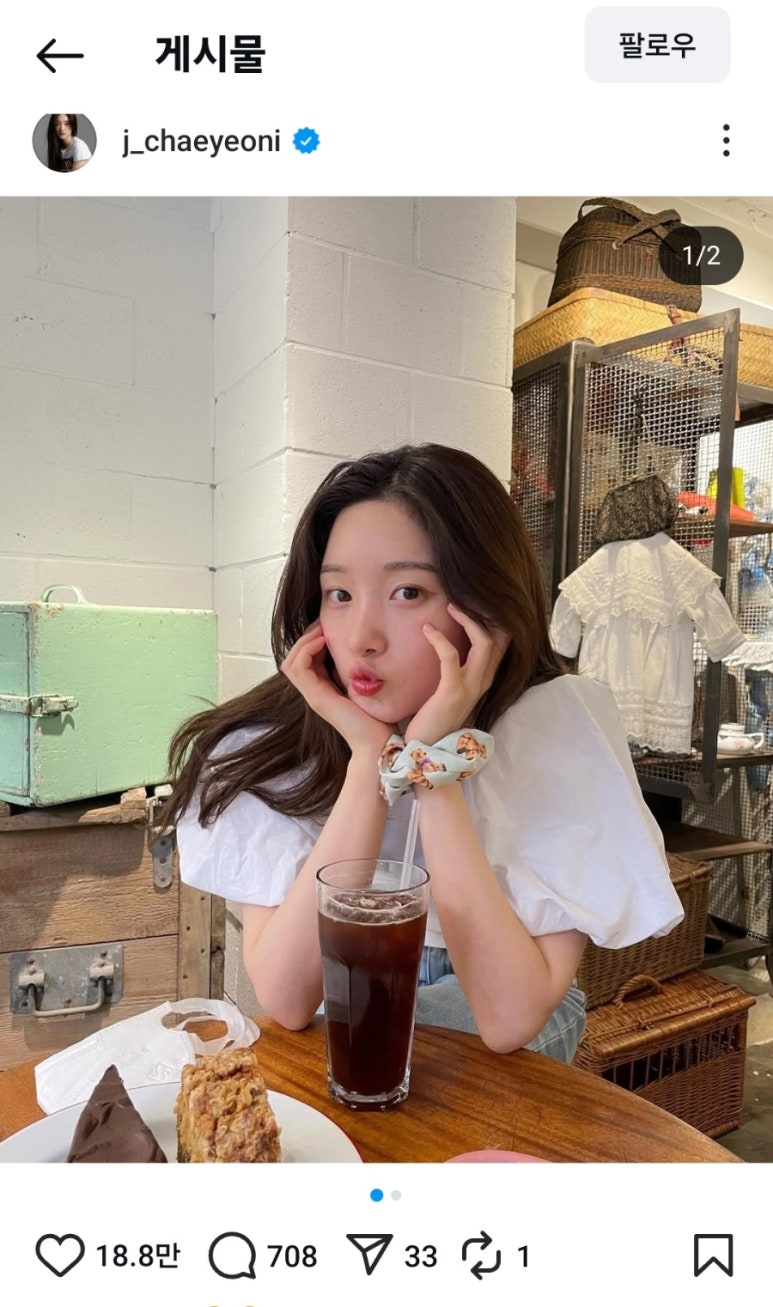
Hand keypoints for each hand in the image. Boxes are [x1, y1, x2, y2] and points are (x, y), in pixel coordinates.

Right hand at [281, 623, 394, 755]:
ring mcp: (313, 695)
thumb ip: (358, 671)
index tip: (328, 625)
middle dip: (306, 637)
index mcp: (325, 689)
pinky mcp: (316, 697)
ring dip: (304, 641)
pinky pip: (298, 668)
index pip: (305, 659)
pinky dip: (307, 650)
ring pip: (290, 662)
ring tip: (321, 630)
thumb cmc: (378, 718)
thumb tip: (364, 649)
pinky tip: (323, 641)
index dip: (313, 640)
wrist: (378, 743)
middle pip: (293, 659)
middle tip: (322, 623)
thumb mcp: (366, 686)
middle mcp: (315, 692)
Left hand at [402, 604, 509, 743]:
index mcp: (484, 678)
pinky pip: (451, 657)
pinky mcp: (452, 692)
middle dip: (484, 614)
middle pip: (499, 638)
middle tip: (462, 599)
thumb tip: (449, 640)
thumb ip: (457, 667)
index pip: (502, 642)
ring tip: (450, 606)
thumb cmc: (435, 715)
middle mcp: (483, 681)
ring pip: (483, 643)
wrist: (426, 747)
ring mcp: (470, 687)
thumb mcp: (451, 687)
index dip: (495, 619)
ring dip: (468, 620)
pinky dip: (440, 639)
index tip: (477, 601)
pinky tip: (428, 629)